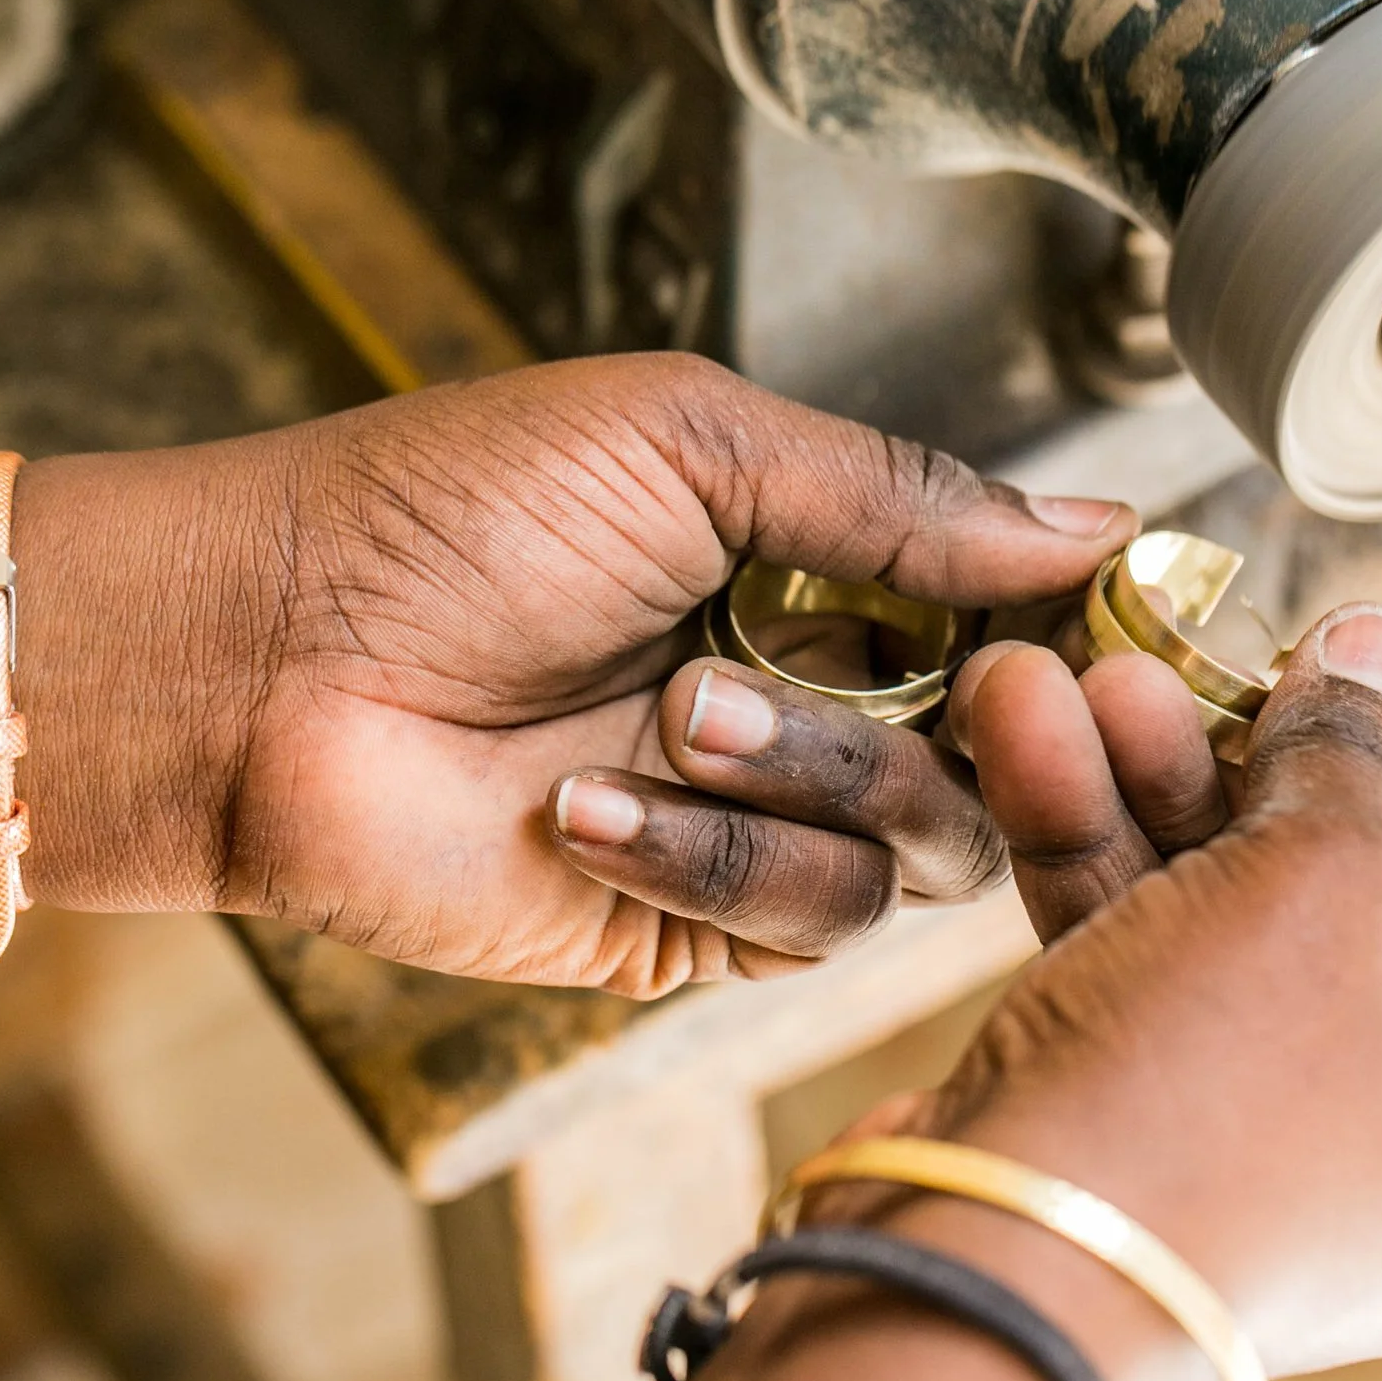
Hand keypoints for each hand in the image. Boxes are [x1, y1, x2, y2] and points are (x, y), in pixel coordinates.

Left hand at [7, 354, 1133, 992]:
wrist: (270, 660)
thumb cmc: (452, 516)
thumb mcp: (691, 446)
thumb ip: (900, 500)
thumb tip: (1105, 524)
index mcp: (821, 572)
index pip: (1017, 621)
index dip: (1078, 638)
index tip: (1111, 635)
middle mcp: (812, 703)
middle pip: (1006, 754)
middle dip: (977, 720)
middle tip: (955, 688)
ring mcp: (756, 825)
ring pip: (921, 850)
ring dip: (813, 777)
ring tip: (674, 711)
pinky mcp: (691, 934)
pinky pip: (802, 928)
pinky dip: (713, 862)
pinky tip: (587, 803)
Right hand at [842, 606, 1381, 1380]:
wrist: (981, 1283)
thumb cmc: (1201, 1102)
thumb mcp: (1309, 894)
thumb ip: (1349, 759)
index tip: (1366, 694)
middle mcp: (1378, 1173)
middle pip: (1340, 926)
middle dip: (1248, 776)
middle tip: (1191, 663)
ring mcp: (1234, 1166)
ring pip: (1206, 938)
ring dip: (1139, 793)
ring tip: (1064, 675)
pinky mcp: (1107, 1147)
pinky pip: (1121, 979)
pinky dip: (1080, 862)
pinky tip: (1021, 736)